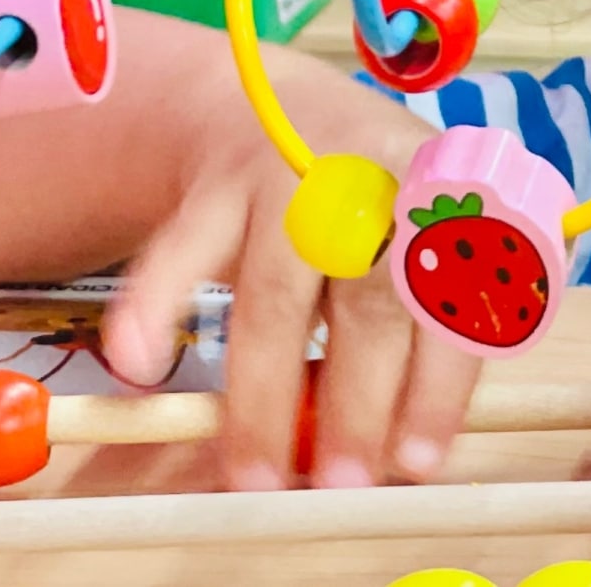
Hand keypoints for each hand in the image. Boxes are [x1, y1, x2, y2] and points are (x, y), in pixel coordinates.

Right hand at [103, 109, 469, 491]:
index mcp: (441, 202)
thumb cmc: (366, 204)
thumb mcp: (416, 240)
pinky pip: (182, 250)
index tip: (418, 461)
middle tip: (343, 483)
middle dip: (357, 400)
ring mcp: (289, 180)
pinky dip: (156, 305)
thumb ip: (416, 326)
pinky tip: (140, 363)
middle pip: (369, 297)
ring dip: (264, 393)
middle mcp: (371, 184)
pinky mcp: (215, 188)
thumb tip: (403, 452)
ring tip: (255, 475)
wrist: (276, 106)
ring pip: (276, 293)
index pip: (451, 298)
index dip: (439, 382)